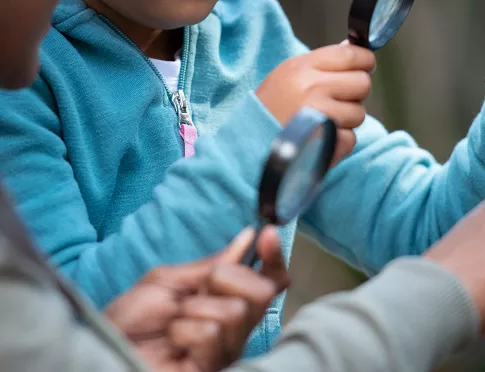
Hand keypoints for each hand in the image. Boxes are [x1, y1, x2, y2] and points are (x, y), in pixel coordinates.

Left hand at [105, 226, 288, 371]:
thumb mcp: (169, 280)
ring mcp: (224, 350)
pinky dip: (184, 330)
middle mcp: (233, 327)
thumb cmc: (129, 320)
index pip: (267, 281)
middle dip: (228, 278)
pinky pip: (212, 332)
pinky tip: (173, 341)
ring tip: (175, 322)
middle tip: (199, 288)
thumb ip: (211, 264)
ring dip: (196, 308)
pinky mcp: (212, 368)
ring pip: (236, 311)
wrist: (102, 349)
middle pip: (263, 292)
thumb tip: (247, 238)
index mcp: (225, 301)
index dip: (274, 257)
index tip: (268, 233)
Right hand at [257, 44, 375, 160]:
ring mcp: (319, 116)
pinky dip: (340, 142)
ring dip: (347, 120)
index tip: (363, 68)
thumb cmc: (270, 108)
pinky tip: (321, 139)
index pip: (351, 55)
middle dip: (356, 93)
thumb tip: (354, 48)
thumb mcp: (288, 75)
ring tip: (323, 121)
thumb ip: (322, 63)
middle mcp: (311, 88)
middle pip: (362, 83)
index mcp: (301, 67)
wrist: (247, 146)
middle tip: (338, 100)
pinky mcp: (325, 143)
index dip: (364, 61)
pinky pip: (351, 138)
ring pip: (360, 113)